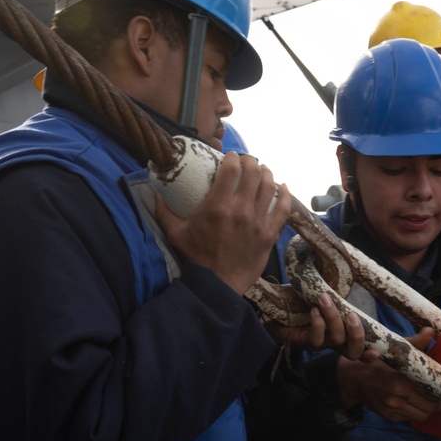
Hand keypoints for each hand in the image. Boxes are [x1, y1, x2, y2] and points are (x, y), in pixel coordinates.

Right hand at [153, 152, 291, 294]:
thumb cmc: (196, 258)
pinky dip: (285, 195)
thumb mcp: (175, 233)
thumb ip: (164, 211)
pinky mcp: (270, 234)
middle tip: (247, 161)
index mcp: (217, 206)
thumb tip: (154, 193)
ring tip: (263, 170)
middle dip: (251, 161)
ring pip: (270, 187)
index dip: (233, 157)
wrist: (218, 284)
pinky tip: (283, 187)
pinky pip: (284, 209)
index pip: (231, 170)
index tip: (231, 156)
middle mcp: (240, 210)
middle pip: (253, 173)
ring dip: (267, 174)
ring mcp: (258, 222)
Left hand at [265, 295, 379, 360]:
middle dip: (356, 334)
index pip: (361, 350)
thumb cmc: (306, 305)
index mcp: (344, 335)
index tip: (377, 351)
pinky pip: (316, 338)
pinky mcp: (305, 342)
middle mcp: (334, 344)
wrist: (277, 314)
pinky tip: (314, 310)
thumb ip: (335, 293)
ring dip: (333, 318)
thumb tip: (343, 269)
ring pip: (336, 340)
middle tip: (351, 314)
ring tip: (325, 299)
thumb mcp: (325, 300)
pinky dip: (318, 323)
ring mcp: (321, 343)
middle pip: (353, 352)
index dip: (370, 355)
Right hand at [335, 328, 440, 421]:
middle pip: (430, 408)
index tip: (440, 388)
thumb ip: (415, 343)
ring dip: (425, 409)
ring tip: (424, 400)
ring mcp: (392, 408)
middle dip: (435, 403)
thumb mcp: (393, 349)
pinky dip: (412, 411)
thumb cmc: (376, 361)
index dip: (439, 392)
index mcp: (402, 380)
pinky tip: (408, 401)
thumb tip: (431, 332)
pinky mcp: (388, 416)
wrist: (352, 379)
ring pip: (422, 416)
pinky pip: (409, 418)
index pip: (431, 393)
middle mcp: (398, 397)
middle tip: (434, 396)